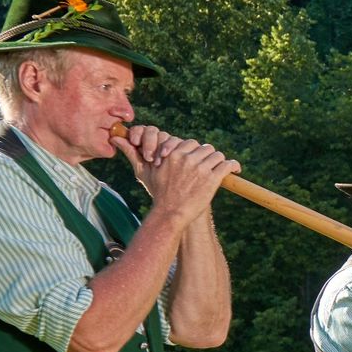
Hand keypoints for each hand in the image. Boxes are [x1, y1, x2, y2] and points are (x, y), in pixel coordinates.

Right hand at [121, 128, 237, 222]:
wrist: (171, 214)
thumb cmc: (159, 194)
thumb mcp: (144, 172)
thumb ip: (133, 153)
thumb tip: (116, 138)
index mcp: (172, 154)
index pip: (190, 144)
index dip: (194, 151)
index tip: (196, 159)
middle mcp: (187, 158)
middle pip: (205, 148)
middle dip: (207, 156)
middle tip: (209, 166)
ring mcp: (201, 167)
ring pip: (217, 155)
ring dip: (219, 162)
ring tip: (221, 170)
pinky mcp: (213, 178)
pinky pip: (228, 165)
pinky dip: (233, 167)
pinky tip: (235, 171)